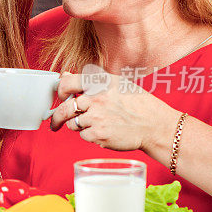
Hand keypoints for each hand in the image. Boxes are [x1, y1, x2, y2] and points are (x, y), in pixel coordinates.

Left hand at [49, 72, 176, 151]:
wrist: (155, 125)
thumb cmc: (137, 104)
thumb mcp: (116, 84)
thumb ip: (89, 81)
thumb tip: (64, 75)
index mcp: (100, 83)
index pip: (67, 82)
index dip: (60, 90)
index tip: (61, 96)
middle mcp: (96, 98)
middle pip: (64, 108)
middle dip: (57, 117)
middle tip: (55, 122)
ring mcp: (97, 117)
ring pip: (72, 124)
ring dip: (78, 125)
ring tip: (95, 124)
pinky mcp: (99, 134)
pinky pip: (84, 136)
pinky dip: (90, 136)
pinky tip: (104, 132)